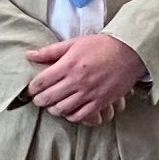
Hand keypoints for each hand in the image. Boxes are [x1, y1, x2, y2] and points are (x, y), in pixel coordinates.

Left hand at [24, 31, 145, 123]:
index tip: (32, 89)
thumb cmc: (101, 45)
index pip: (40, 82)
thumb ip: (50, 51)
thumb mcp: (73, 43)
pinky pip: (80, 116)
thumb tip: (29, 55)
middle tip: (39, 99)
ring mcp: (88, 93)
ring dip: (53, 109)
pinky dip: (71, 116)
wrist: (129, 51)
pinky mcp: (100, 102)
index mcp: (68, 65)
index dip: (32, 88)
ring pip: (62, 109)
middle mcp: (76, 81)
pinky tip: (69, 110)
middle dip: (39, 100)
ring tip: (53, 105)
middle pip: (48, 98)